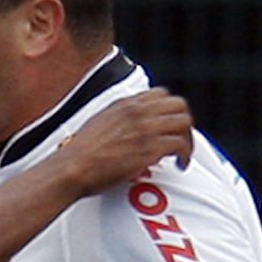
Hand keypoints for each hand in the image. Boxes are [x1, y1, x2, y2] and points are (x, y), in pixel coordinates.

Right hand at [55, 88, 192, 194]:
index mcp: (125, 104)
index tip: (168, 126)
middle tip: (181, 139)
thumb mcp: (98, 124)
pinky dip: (185, 154)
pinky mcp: (150, 148)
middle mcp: (137, 112)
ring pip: (184, 122)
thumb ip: (118, 121)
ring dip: (187, 140)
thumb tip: (129, 131)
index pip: (161, 94)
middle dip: (184, 122)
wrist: (73, 167)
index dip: (169, 111)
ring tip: (182, 156)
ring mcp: (145, 128)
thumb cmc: (80, 154)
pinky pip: (180, 144)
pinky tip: (179, 165)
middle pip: (178, 105)